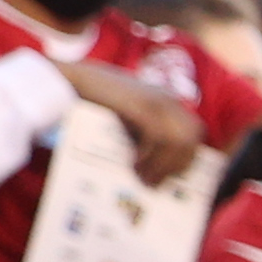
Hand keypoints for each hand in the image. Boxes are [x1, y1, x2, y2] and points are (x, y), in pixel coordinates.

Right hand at [53, 58, 204, 186]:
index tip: (173, 175)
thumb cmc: (93, 102)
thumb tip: (156, 167)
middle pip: (190, 138)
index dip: (186, 155)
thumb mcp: (128, 115)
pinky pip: (158, 138)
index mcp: (167, 100)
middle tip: (157, 182)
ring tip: (144, 180)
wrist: (68, 79)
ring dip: (162, 165)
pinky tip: (135, 166)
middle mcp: (167, 99)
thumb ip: (143, 131)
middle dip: (177, 164)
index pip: (193, 131)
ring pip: (177, 141)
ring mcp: (157, 101)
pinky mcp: (142, 106)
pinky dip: (149, 156)